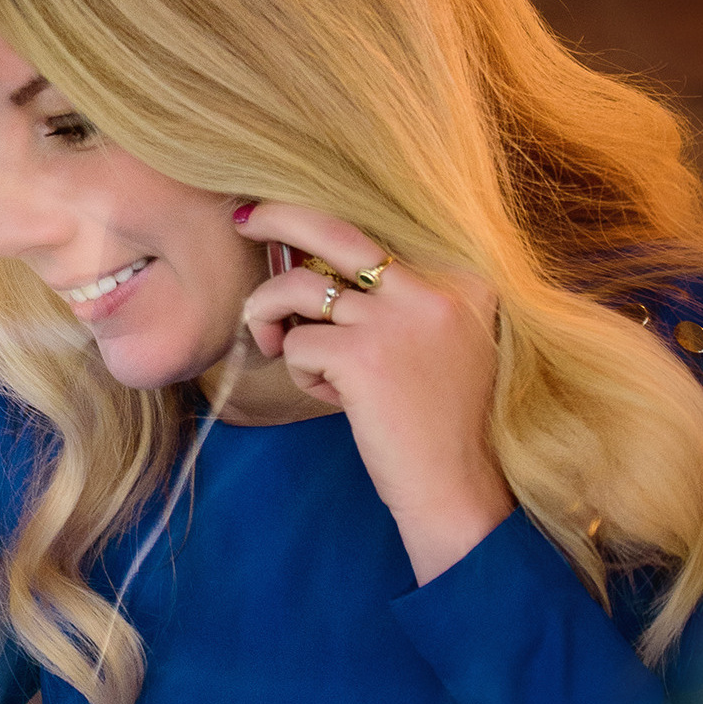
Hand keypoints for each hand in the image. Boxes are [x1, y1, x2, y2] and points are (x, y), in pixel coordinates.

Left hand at [234, 201, 514, 584]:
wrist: (457, 486)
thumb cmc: (437, 422)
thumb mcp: (436, 344)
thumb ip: (394, 302)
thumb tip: (314, 269)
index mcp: (458, 280)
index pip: (373, 234)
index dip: (320, 230)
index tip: (286, 223)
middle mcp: (433, 288)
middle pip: (335, 230)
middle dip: (280, 217)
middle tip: (244, 219)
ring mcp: (397, 319)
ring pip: (298, 289)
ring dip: (270, 316)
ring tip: (279, 347)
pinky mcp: (362, 356)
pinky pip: (296, 344)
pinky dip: (299, 371)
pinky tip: (332, 397)